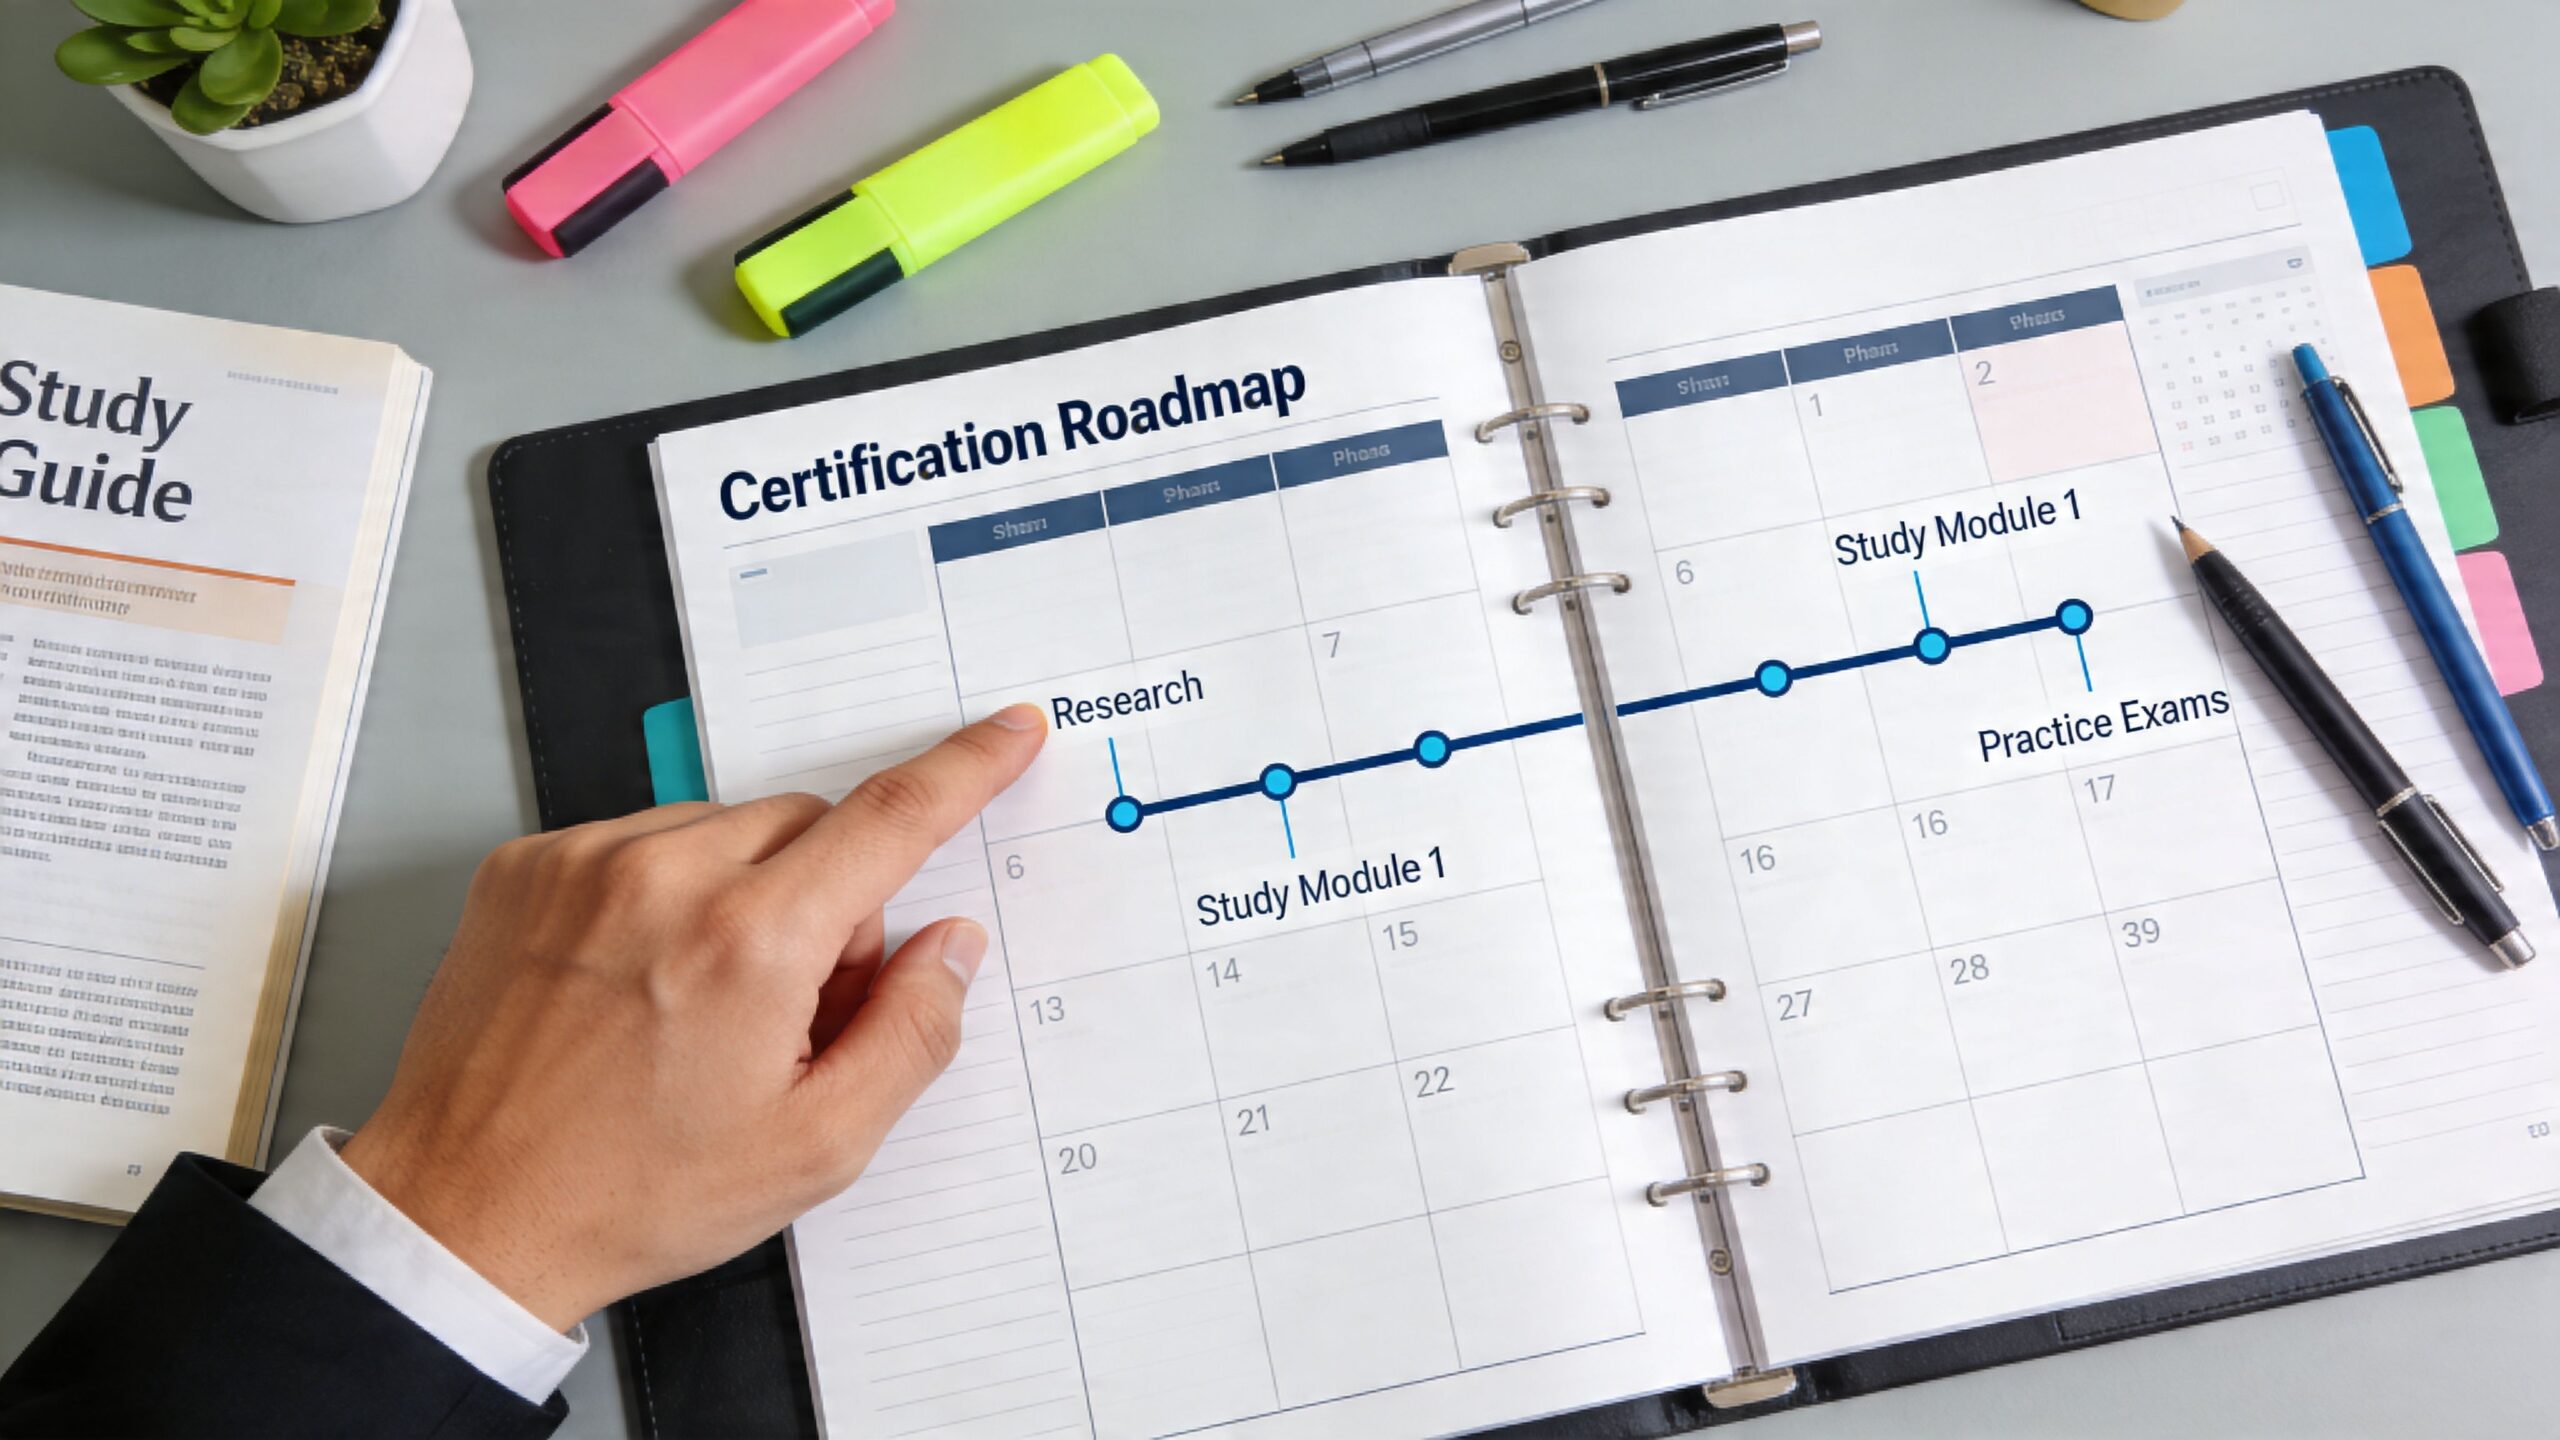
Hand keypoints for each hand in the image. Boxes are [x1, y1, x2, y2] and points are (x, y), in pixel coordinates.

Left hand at [339, 705, 1045, 1329]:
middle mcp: (665, 877)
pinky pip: (641, 841)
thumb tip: (949, 948)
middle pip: (810, 828)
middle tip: (792, 1012)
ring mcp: (585, 863)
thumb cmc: (631, 1193)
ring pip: (726, 830)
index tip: (1006, 734)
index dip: (967, 769)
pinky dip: (665, 892)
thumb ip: (912, 1033)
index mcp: (750, 944)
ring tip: (696, 1007)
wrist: (462, 1216)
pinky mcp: (526, 866)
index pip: (892, 820)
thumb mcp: (816, 1147)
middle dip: (829, 902)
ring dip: (744, 894)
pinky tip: (637, 983)